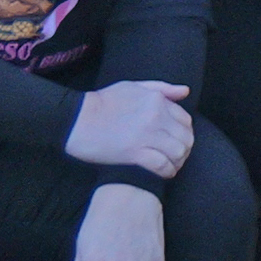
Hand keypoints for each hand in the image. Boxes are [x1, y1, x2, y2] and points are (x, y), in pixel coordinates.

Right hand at [65, 79, 194, 177]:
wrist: (75, 119)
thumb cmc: (101, 103)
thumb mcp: (132, 87)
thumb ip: (161, 88)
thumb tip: (184, 91)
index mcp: (157, 101)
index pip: (185, 120)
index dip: (184, 133)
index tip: (176, 140)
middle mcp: (156, 117)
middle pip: (185, 138)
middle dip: (184, 149)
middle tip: (175, 157)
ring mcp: (146, 135)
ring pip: (178, 152)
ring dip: (177, 162)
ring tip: (170, 166)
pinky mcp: (134, 153)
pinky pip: (162, 165)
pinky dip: (167, 171)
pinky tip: (163, 173)